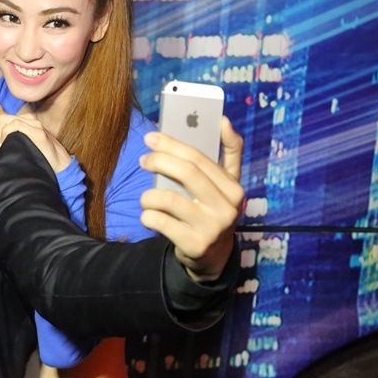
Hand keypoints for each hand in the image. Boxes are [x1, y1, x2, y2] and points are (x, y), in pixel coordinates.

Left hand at [0, 112, 72, 172]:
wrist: (60, 166)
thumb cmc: (40, 159)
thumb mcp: (22, 146)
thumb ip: (12, 140)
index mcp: (25, 122)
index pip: (1, 119)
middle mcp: (29, 120)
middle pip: (1, 118)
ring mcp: (34, 124)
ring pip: (5, 120)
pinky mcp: (38, 131)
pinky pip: (15, 125)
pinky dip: (5, 135)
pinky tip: (4, 147)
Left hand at [138, 117, 244, 281]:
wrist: (213, 256)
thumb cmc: (213, 209)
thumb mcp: (227, 184)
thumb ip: (230, 151)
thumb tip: (224, 120)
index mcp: (233, 187)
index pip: (199, 158)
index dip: (172, 144)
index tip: (151, 137)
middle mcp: (227, 207)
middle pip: (186, 173)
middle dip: (159, 161)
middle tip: (143, 160)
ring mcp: (212, 228)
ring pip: (168, 199)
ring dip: (149, 195)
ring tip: (146, 197)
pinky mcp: (195, 245)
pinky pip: (160, 222)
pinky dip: (148, 215)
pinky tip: (148, 215)